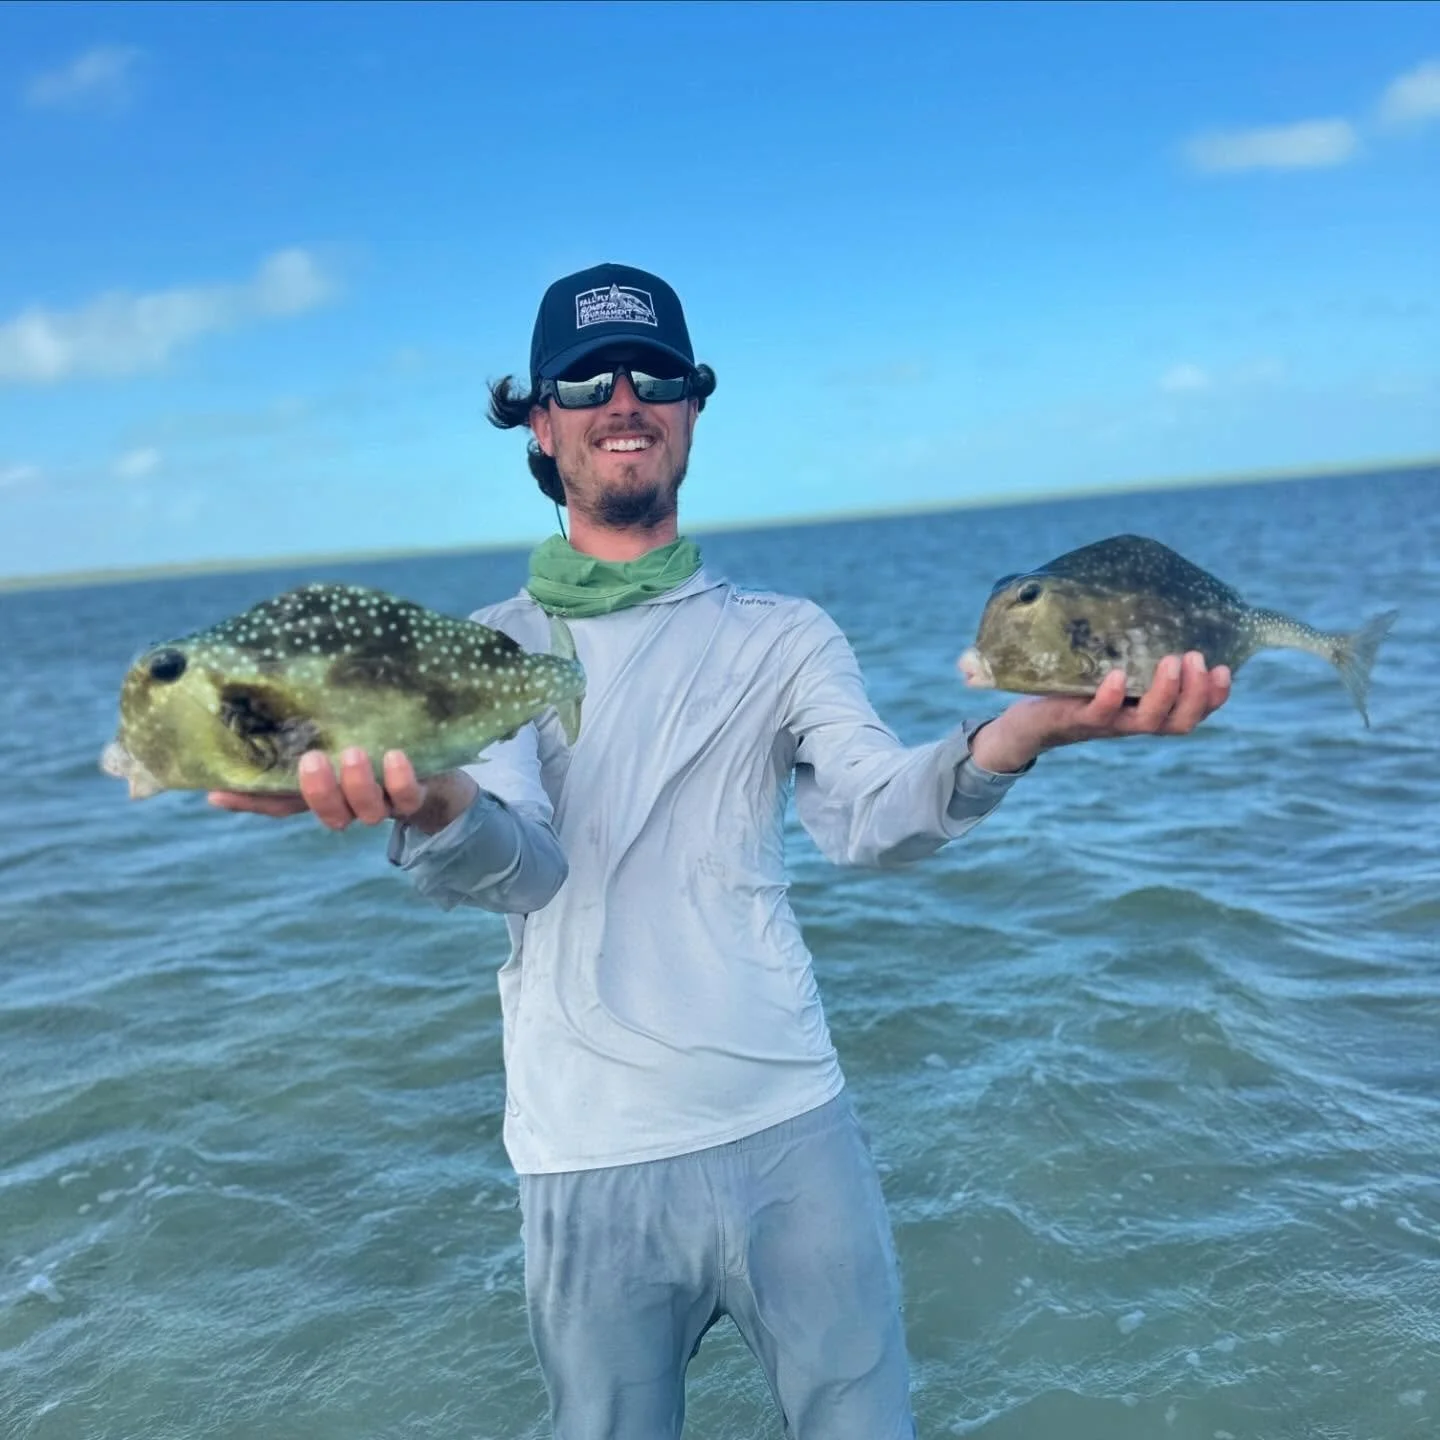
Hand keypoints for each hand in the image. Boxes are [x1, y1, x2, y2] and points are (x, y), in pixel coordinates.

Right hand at [208, 748, 477, 834]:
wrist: (444, 773)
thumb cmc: (381, 746)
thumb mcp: (341, 735)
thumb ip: (305, 730)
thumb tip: (252, 707)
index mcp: (325, 790)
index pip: (279, 802)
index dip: (249, 801)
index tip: (217, 792)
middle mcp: (350, 802)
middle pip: (326, 812)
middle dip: (317, 791)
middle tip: (311, 760)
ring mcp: (384, 803)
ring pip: (366, 810)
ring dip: (356, 785)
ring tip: (354, 753)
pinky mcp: (417, 796)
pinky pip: (408, 797)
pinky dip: (401, 779)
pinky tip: (397, 755)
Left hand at [969, 651, 1230, 773]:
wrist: (1030, 719)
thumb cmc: (1077, 685)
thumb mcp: (1111, 662)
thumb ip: (1134, 644)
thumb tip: (1157, 594)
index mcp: (1149, 709)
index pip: (1194, 711)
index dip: (1214, 696)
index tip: (1224, 668)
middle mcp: (1134, 721)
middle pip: (1180, 721)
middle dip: (1197, 694)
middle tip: (1199, 660)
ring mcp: (1108, 723)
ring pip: (1148, 720)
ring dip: (1165, 693)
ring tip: (1173, 662)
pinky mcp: (1077, 719)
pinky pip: (1099, 713)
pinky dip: (1111, 697)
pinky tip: (1117, 676)